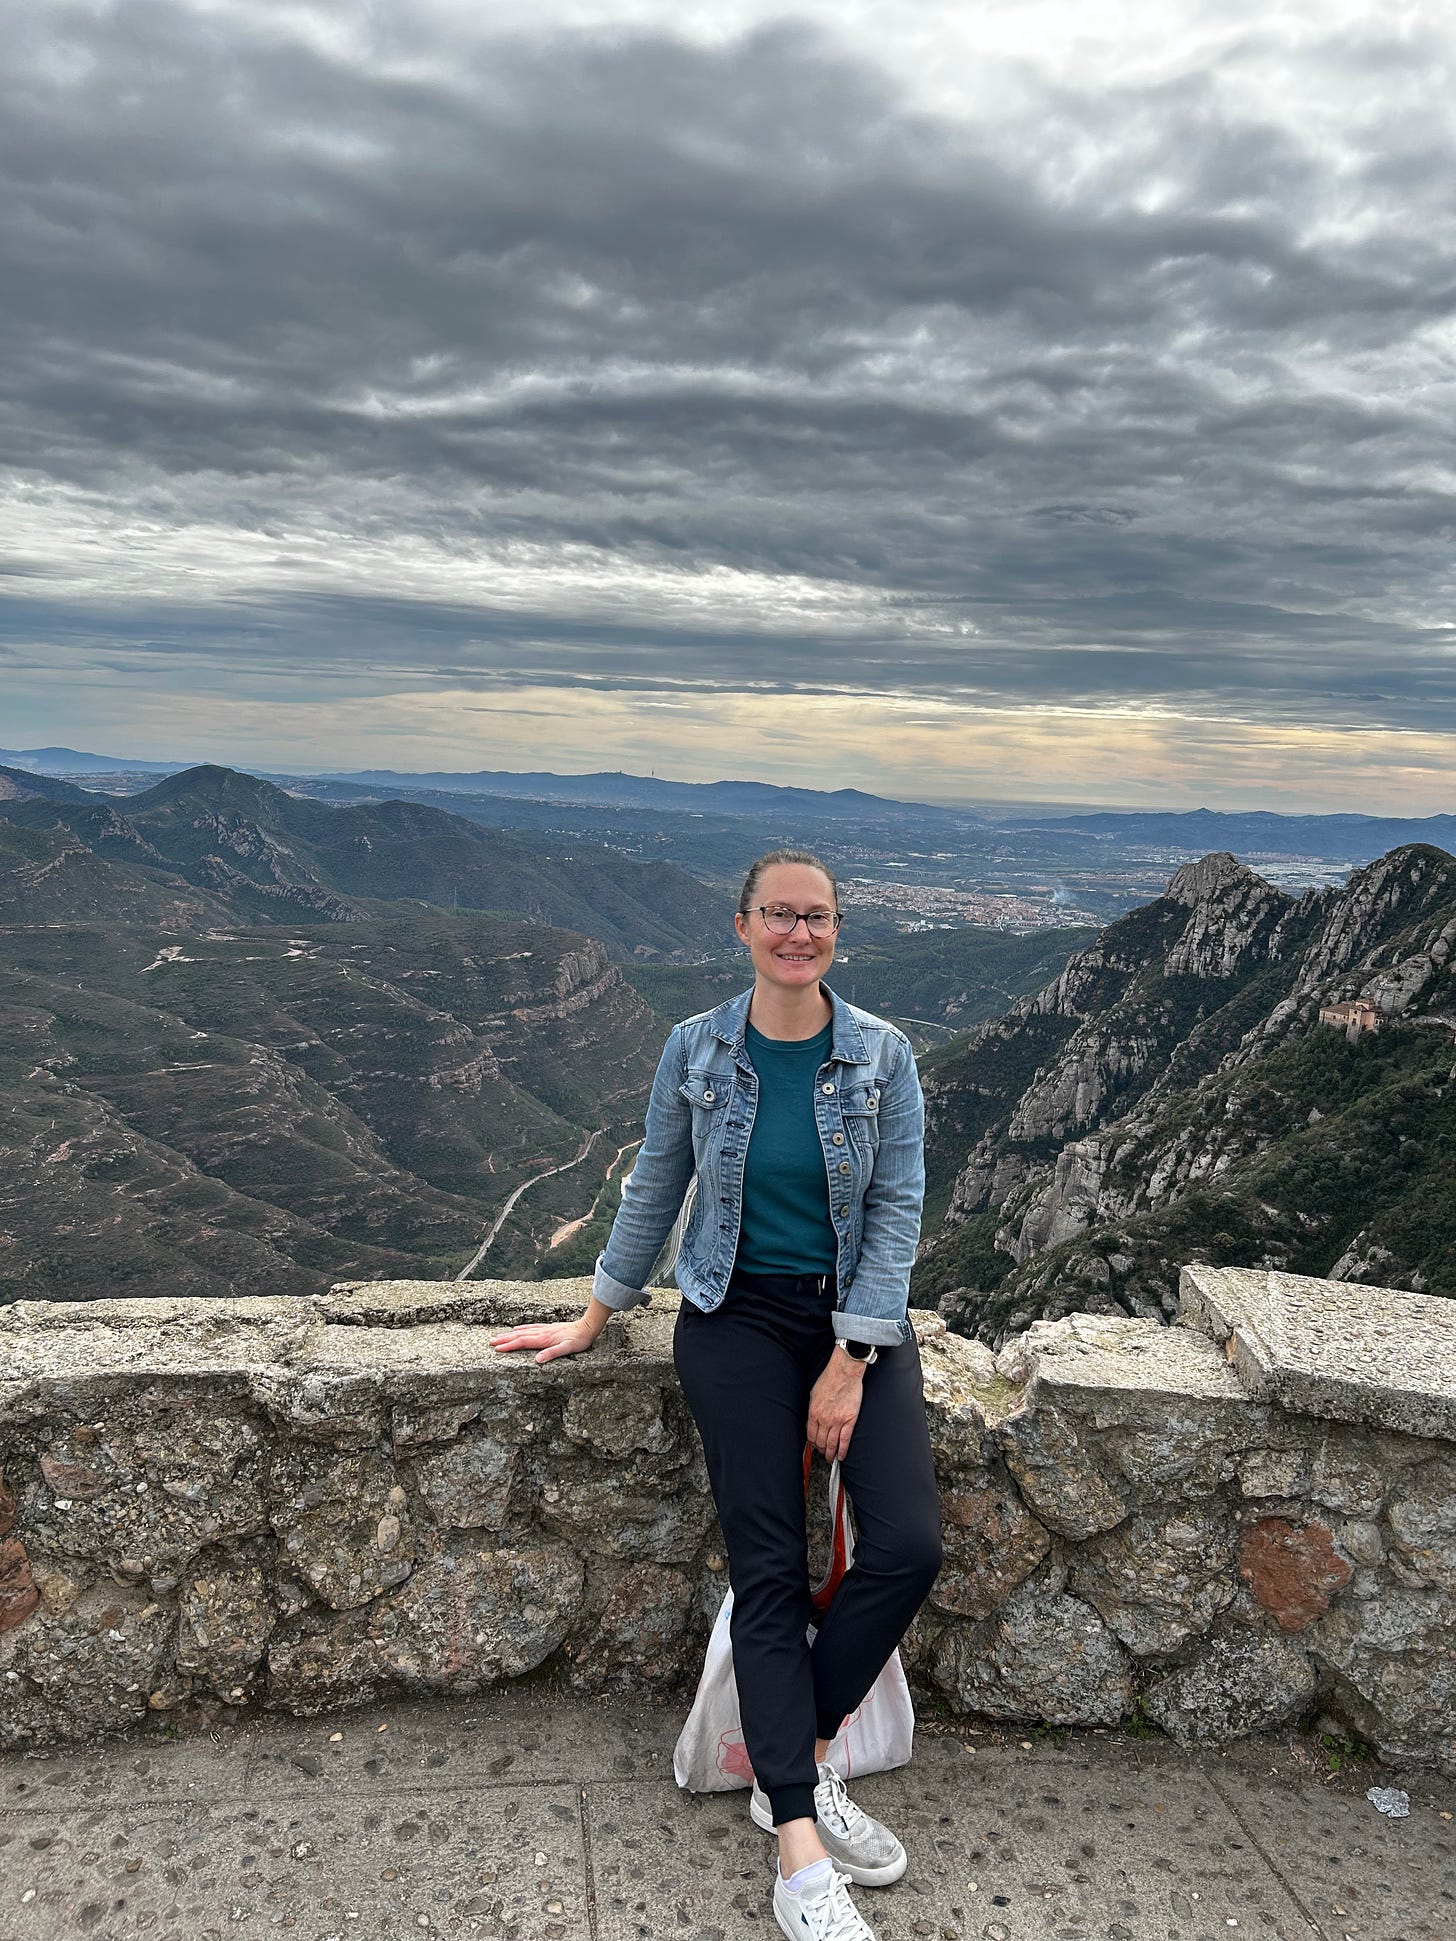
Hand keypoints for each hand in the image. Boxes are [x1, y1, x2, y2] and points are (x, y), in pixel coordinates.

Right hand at [488, 1319, 599, 1363]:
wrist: (587, 1327)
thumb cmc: (579, 1340)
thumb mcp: (567, 1349)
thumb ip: (552, 1353)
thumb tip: (537, 1360)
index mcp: (544, 1339)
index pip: (522, 1342)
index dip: (509, 1346)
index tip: (497, 1348)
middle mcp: (542, 1333)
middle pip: (519, 1336)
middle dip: (504, 1339)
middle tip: (491, 1341)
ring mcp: (545, 1329)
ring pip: (523, 1331)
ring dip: (510, 1334)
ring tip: (499, 1336)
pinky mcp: (549, 1328)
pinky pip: (531, 1328)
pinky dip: (522, 1329)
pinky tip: (518, 1329)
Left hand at [807, 1347, 864, 1462]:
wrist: (844, 1372)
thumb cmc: (829, 1379)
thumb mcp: (813, 1394)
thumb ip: (812, 1410)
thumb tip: (810, 1421)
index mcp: (813, 1412)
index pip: (810, 1435)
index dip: (812, 1443)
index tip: (814, 1446)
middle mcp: (824, 1419)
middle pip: (820, 1441)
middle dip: (821, 1450)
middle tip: (822, 1454)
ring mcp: (837, 1421)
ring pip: (832, 1444)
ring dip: (830, 1454)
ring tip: (830, 1458)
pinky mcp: (849, 1420)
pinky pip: (845, 1440)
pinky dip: (842, 1451)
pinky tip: (841, 1456)